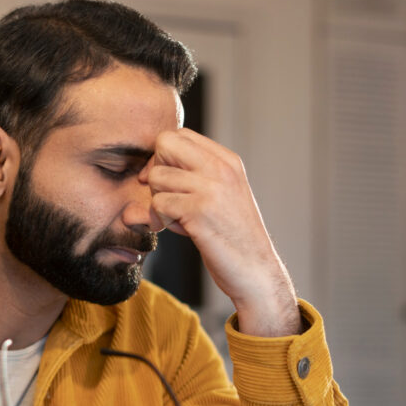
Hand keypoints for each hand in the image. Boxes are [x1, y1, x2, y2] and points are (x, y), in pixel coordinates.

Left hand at [145, 128, 300, 336]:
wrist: (256, 271)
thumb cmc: (233, 237)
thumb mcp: (223, 196)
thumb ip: (196, 177)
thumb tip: (149, 170)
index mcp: (228, 161)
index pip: (180, 135)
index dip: (164, 156)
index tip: (167, 182)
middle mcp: (221, 168)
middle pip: (165, 143)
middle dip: (155, 169)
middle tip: (164, 196)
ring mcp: (211, 188)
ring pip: (157, 176)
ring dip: (158, 200)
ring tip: (177, 218)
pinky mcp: (200, 211)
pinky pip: (158, 203)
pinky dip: (160, 219)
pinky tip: (179, 230)